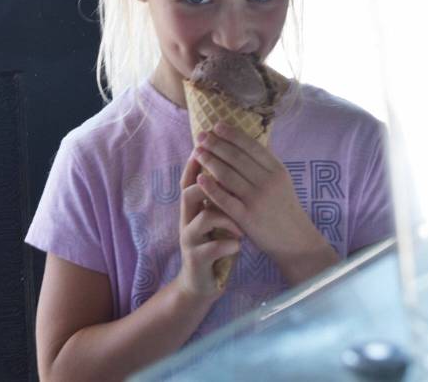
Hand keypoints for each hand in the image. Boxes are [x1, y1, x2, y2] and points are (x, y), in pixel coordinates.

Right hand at [174, 173, 242, 299]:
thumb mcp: (215, 218)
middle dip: (208, 184)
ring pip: (203, 218)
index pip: (190, 179)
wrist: (202, 282)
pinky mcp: (196, 259)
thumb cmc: (214, 243)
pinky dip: (229, 245)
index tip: (207, 147)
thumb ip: (219, 196)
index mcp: (193, 208)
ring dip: (226, 219)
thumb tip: (234, 166)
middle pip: (189, 192)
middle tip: (230, 183)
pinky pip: (213, 247)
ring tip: (240, 228)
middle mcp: (186, 220)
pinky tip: (239, 246)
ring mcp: (189, 239)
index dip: (196, 163)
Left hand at [191, 123, 339, 284]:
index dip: (232, 135)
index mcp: (277, 170)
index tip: (217, 126)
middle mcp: (269, 182)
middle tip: (200, 136)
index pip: (252, 146)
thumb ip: (264, 165)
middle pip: (237, 158)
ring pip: (228, 175)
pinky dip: (211, 187)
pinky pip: (225, 199)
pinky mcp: (247, 217)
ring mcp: (258, 200)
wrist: (296, 241)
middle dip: (216, 144)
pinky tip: (199, 178)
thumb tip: (241, 143)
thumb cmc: (284, 208)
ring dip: (210, 161)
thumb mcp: (281, 182)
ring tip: (197, 152)